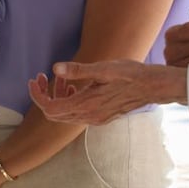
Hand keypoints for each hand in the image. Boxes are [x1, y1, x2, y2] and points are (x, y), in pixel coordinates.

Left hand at [28, 61, 183, 124]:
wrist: (154, 87)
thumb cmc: (131, 75)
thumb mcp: (103, 68)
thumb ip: (78, 70)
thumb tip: (55, 68)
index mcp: (86, 105)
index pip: (50, 108)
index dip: (37, 95)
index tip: (34, 80)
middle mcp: (89, 117)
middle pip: (53, 113)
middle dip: (44, 95)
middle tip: (43, 78)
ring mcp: (95, 119)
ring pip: (65, 114)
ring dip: (58, 97)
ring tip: (62, 78)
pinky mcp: (100, 117)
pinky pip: (76, 114)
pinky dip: (69, 100)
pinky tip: (75, 86)